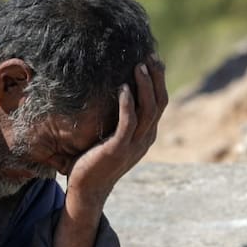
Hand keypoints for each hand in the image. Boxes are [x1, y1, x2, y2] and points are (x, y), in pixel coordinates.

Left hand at [68, 56, 168, 210]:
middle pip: (159, 103)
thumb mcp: (111, 137)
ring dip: (144, 86)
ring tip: (138, 65)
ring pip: (148, 110)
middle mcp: (145, 140)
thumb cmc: (94, 162)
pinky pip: (128, 122)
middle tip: (149, 55)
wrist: (86, 190)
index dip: (159, 80)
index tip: (152, 59)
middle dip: (156, 77)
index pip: (160, 103)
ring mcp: (134, 146)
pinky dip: (127, 104)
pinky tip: (122, 88)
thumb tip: (112, 94)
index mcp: (146, 135)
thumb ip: (117, 120)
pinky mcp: (118, 150)